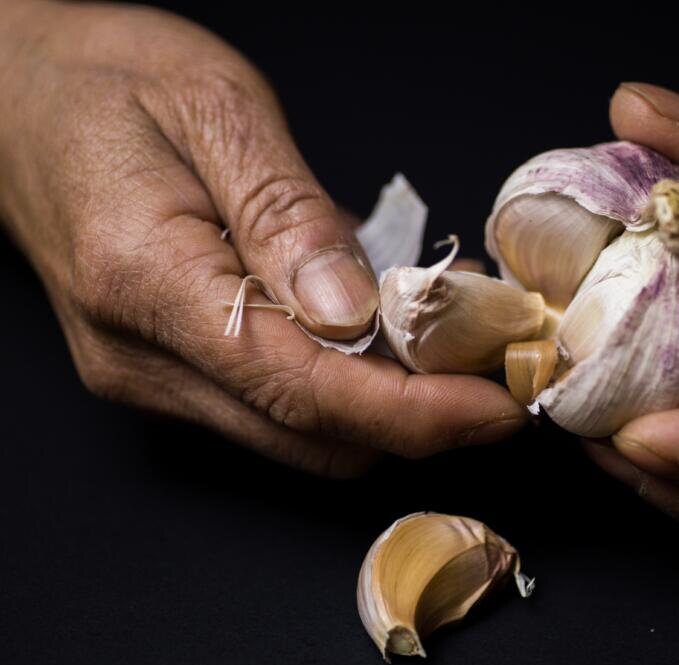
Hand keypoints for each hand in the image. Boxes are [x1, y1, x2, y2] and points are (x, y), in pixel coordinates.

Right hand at [0, 1, 523, 475]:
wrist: (13, 93)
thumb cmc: (104, 80)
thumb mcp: (214, 108)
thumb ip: (285, 218)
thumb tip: (352, 313)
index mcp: (147, 283)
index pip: (304, 390)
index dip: (415, 413)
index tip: (497, 406)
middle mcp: (142, 358)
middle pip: (312, 437)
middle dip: (420, 420)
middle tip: (497, 369)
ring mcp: (149, 375)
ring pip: (300, 437)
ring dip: (390, 408)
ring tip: (458, 347)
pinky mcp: (165, 371)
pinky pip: (276, 407)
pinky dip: (348, 387)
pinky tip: (391, 333)